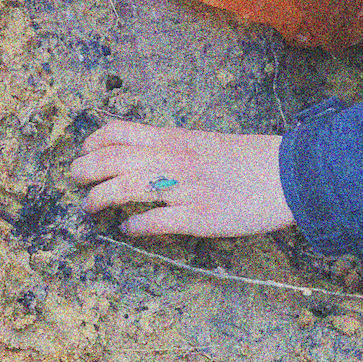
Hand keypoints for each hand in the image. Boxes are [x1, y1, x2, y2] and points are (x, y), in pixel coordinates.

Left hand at [70, 119, 293, 237]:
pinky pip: (154, 222)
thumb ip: (172, 149)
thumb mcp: (204, 143)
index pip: (120, 131)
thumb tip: (143, 158)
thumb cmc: (248, 159)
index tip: (85, 152)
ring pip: (125, 188)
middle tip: (75, 179)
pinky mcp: (198, 217)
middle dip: (85, 170)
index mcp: (175, 139)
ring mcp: (184, 189)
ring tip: (89, 206)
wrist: (288, 175)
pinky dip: (134, 227)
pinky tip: (128, 230)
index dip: (95, 142)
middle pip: (113, 159)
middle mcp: (174, 160)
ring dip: (99, 198)